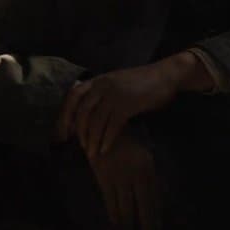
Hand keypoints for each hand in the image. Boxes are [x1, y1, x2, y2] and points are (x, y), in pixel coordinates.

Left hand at [57, 52, 214, 156]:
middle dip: (78, 131)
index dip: (65, 113)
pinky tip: (105, 150)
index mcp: (98, 80)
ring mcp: (114, 94)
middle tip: (80, 147)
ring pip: (96, 121)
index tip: (63, 131)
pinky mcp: (127, 104)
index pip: (73, 95)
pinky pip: (112, 125)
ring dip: (92, 139)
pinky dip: (107, 139)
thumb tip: (89, 114)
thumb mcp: (117, 84)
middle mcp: (102, 85)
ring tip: (92, 154)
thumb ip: (103, 95)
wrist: (166, 76)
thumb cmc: (143, 83)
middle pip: (82, 111)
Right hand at [87, 133, 160, 229]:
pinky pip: (109, 200)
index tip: (157, 225)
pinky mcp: (103, 177)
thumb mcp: (142, 153)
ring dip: (128, 220)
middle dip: (145, 221)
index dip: (155, 212)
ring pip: (125, 204)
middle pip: (142, 203)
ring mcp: (119, 176)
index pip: (154, 195)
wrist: (101, 128)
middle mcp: (135, 173)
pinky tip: (115, 220)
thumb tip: (156, 195)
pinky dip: (113, 212)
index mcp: (147, 166)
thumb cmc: (125, 140)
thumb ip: (149, 173)